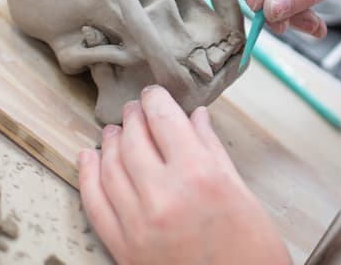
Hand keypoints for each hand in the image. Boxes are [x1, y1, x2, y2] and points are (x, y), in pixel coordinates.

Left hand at [78, 86, 290, 264]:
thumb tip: (197, 119)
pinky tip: (88, 158)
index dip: (156, 99)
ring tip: (115, 129)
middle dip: (134, 117)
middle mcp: (164, 195)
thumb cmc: (252, 252)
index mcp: (199, 175)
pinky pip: (95, 203)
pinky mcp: (124, 248)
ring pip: (110, 166)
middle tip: (135, 107)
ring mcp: (139, 223)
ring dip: (110, 142)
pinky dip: (88, 176)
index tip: (154, 93)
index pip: (164, 119)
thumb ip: (213, 151)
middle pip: (134, 139)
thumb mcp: (242, 194)